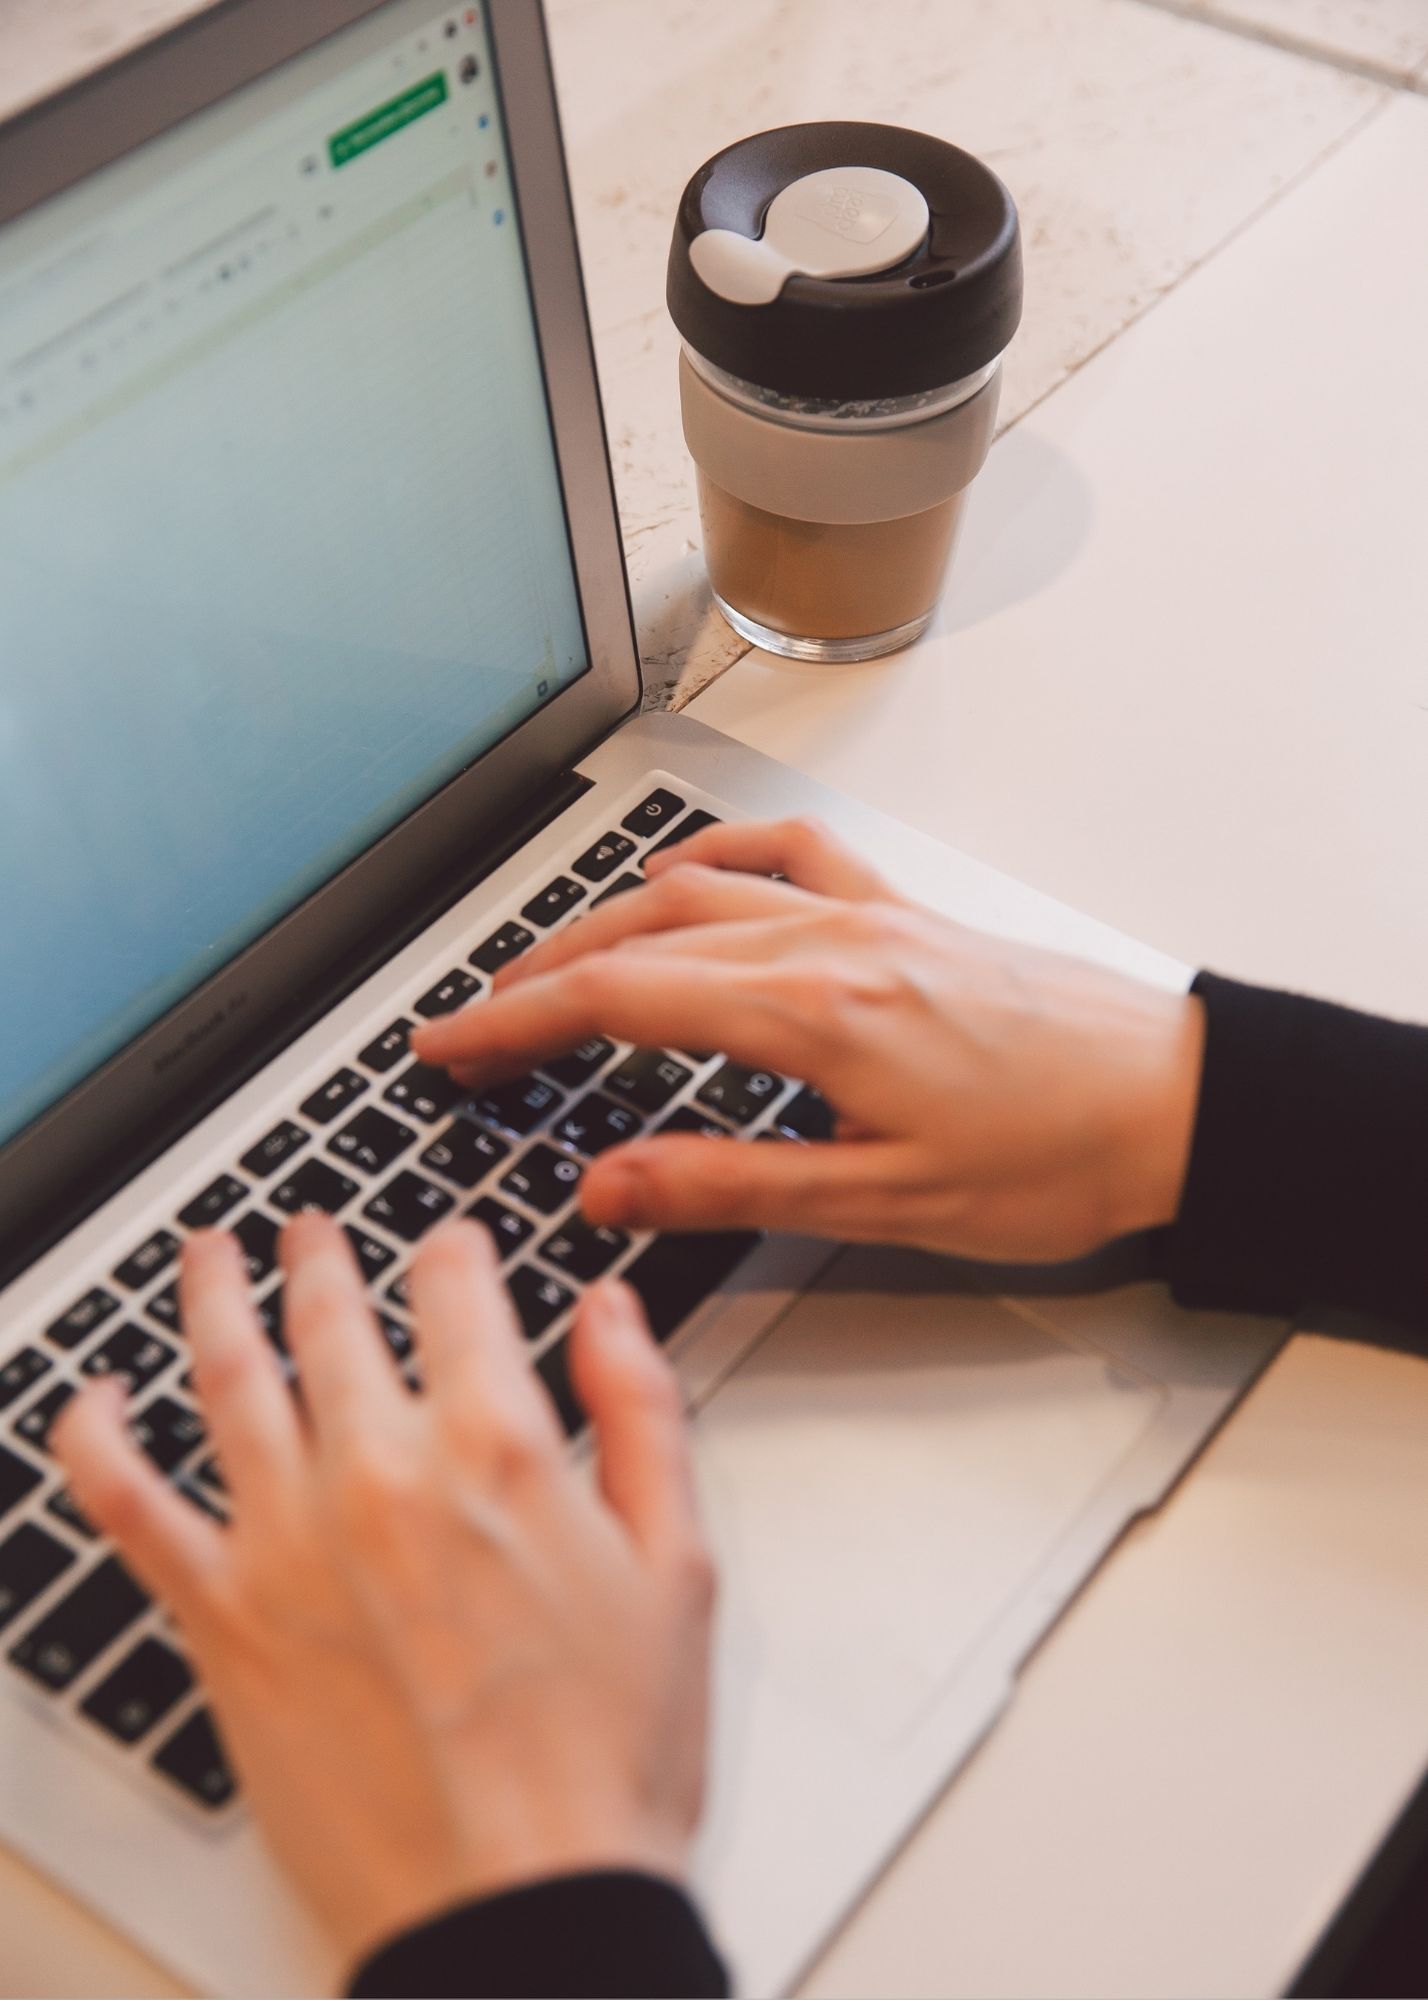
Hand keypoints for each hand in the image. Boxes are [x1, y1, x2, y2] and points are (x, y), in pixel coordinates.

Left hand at [52, 1217, 712, 1972]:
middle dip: (323, 1255)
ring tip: (209, 1253)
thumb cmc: (606, 1756)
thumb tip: (609, 1311)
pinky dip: (97, 1438)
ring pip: (226, 1376)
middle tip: (311, 1229)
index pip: (455, 1289)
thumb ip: (640, 1412)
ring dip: (212, 1296)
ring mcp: (287, 1541)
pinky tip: (93, 1399)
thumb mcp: (677, 1565)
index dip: (452, 1248)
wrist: (521, 1904)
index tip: (449, 1244)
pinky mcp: (223, 1621)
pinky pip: (129, 1506)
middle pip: (331, 1316)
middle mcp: (379, 1472)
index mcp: (498, 1446)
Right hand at [412, 818, 1204, 1263]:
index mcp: (813, 1013)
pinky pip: (789, 855)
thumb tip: (608, 1185)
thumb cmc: (1054, 1157)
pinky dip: (718, 860)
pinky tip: (686, 879)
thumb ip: (729, 1185)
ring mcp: (866, 914)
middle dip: (536, 976)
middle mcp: (830, 942)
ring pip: (698, 891)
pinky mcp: (902, 911)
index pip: (619, 1001)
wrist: (1176, 1101)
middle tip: (471, 1022)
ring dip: (605, 921)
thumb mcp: (879, 1201)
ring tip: (545, 966)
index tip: (448, 1046)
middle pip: (639, 935)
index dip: (514, 1024)